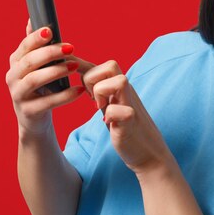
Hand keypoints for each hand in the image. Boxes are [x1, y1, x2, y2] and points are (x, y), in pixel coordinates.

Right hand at [5, 18, 86, 137]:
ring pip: (35, 80)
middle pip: (30, 61)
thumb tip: (31, 18)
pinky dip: (64, 96)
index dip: (36, 38)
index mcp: (15, 62)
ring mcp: (18, 95)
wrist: (34, 118)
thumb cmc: (39, 86)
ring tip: (74, 67)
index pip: (24, 46)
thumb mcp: (35, 66)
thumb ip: (35, 45)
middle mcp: (12, 77)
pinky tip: (79, 90)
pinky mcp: (28, 111)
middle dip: (50, 53)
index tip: (51, 31)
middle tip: (71, 48)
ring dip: (56, 71)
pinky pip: (47, 102)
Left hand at [67, 56, 173, 174]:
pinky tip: (107, 122)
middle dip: (92, 78)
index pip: (100, 65)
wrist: (147, 151)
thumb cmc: (124, 126)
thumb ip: (98, 90)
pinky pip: (121, 110)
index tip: (66, 65)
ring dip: (102, 92)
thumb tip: (80, 75)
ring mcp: (131, 105)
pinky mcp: (131, 122)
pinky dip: (110, 114)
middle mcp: (126, 91)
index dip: (80, 63)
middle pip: (111, 65)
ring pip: (120, 81)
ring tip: (99, 107)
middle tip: (89, 96)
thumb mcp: (108, 104)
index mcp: (118, 86)